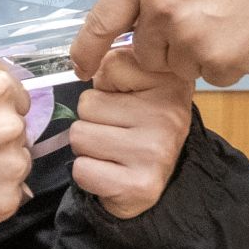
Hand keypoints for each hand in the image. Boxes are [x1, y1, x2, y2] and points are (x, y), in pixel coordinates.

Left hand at [67, 42, 196, 218]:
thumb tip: (83, 63)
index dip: (107, 86)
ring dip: (88, 147)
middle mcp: (167, 115)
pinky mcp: (139, 185)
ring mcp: (154, 151)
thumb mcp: (139, 85)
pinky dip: (89, 174)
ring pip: (79, 136)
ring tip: (113, 151)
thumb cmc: (141, 128)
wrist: (158, 182)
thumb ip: (116, 67)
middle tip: (118, 132)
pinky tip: (111, 173)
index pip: (109, 65)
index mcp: (169, 83)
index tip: (127, 100)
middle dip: (93, 120)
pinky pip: (82, 169)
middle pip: (87, 104)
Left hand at [70, 0, 248, 88]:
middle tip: (200, 18)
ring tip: (226, 20)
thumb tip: (130, 25)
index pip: (102, 21)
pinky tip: (242, 33)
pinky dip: (226, 62)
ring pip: (179, 68)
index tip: (83, 68)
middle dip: (166, 45)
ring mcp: (192, 39)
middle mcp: (163, 9)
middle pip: (145, 53)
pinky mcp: (223, 62)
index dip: (87, 50)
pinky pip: (213, 75)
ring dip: (197, 54)